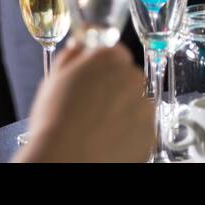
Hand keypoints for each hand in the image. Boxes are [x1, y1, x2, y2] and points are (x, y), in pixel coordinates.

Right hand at [14, 41, 153, 162]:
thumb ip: (71, 56)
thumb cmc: (54, 122)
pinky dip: (130, 135)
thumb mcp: (54, 79)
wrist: (65, 158)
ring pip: (137, 104)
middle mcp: (131, 77)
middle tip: (93, 108)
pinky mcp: (150, 132)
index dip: (104, 69)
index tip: (95, 82)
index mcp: (107, 59)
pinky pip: (142, 129)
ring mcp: (143, 105)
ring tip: (99, 129)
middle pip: (129, 78)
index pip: (115, 53)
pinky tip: (109, 141)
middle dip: (116, 90)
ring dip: (124, 112)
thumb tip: (79, 47)